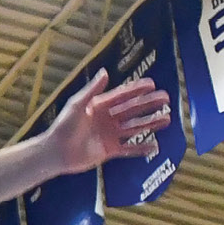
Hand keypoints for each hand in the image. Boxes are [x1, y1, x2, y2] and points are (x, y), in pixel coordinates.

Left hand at [41, 70, 173, 169]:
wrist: (56, 152)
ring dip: (151, 123)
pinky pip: (129, 149)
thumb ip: (92, 90)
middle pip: (133, 110)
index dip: (137, 89)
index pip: (123, 95)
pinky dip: (141, 148)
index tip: (153, 83)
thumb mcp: (77, 105)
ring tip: (167, 118)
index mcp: (100, 106)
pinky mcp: (109, 150)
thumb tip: (105, 71)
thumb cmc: (63, 126)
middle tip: (166, 98)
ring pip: (135, 128)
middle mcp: (107, 119)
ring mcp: (109, 135)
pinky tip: (155, 145)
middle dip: (150, 104)